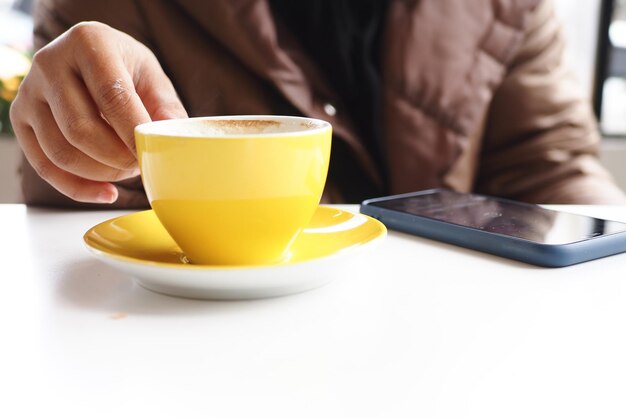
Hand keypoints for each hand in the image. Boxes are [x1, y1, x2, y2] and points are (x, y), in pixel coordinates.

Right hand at [10, 21, 186, 202]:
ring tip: (127, 170)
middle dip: (117, 159)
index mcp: (89, 42)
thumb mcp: (153, 78)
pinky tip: (108, 192)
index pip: (111, 96)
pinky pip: (45, 166)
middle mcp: (50, 62)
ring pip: (62, 153)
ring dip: (102, 173)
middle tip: (141, 164)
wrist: (90, 61)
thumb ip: (167, 108)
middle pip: (81, 130)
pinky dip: (79, 188)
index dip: (133, 132)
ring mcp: (29, 92)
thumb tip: (171, 137)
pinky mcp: (20, 118)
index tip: (151, 154)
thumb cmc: (127, 70)